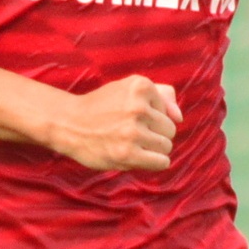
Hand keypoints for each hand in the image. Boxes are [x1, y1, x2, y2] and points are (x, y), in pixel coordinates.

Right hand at [46, 74, 179, 171]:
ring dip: (153, 150)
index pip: (168, 111)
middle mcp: (138, 106)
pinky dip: (154, 163)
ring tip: (132, 145)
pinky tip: (138, 157)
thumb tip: (180, 117)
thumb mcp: (129, 90)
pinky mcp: (127, 153)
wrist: (68, 124)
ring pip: (166, 146)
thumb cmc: (103, 108)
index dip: (152, 118)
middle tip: (130, 133)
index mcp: (141, 85)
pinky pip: (161, 162)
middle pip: (170, 130)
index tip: (129, 116)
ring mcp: (132, 131)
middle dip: (155, 135)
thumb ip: (162, 96)